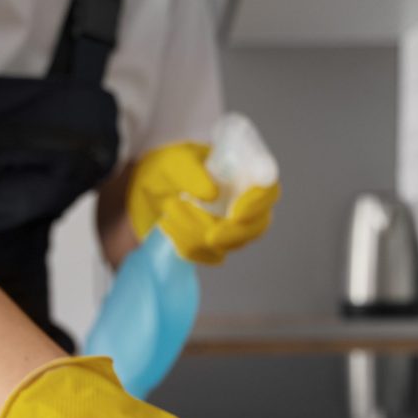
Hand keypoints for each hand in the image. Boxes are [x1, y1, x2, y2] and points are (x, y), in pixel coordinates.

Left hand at [127, 142, 279, 264]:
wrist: (149, 186)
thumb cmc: (169, 164)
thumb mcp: (174, 161)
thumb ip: (191, 172)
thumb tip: (211, 194)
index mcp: (245, 167)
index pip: (268, 186)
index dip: (258, 202)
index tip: (235, 213)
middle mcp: (246, 196)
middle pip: (260, 223)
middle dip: (234, 233)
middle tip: (210, 236)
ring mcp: (234, 222)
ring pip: (236, 242)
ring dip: (201, 234)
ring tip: (169, 210)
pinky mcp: (218, 242)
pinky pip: (213, 256)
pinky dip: (190, 247)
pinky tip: (168, 227)